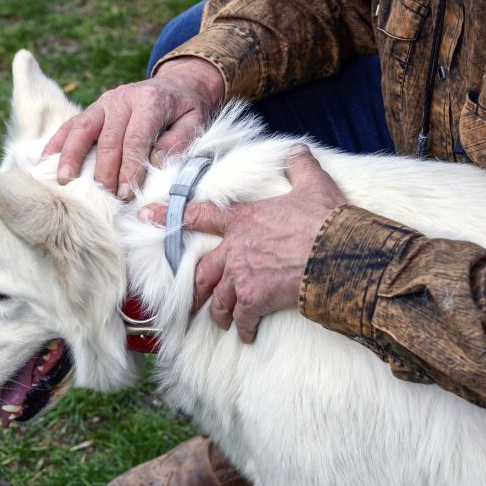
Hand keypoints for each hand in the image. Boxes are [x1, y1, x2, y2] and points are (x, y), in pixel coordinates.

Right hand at [42, 57, 223, 199]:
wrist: (178, 84)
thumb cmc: (186, 109)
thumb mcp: (195, 121)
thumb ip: (179, 141)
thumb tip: (157, 163)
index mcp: (150, 102)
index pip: (136, 139)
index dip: (130, 167)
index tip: (126, 193)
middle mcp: (123, 99)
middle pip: (108, 138)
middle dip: (104, 170)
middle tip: (103, 197)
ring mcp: (104, 102)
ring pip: (83, 128)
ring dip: (72, 155)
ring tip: (65, 180)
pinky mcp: (93, 109)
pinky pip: (71, 124)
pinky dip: (57, 142)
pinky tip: (46, 160)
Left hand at [141, 146, 346, 342]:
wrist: (339, 254)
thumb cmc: (326, 220)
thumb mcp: (313, 184)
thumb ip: (299, 165)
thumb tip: (296, 149)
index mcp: (244, 219)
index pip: (199, 215)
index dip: (169, 215)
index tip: (145, 216)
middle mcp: (236, 248)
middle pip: (203, 270)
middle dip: (193, 288)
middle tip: (186, 300)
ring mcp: (243, 275)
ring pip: (218, 298)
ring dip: (218, 312)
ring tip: (222, 322)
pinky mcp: (256, 300)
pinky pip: (243, 318)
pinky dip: (244, 328)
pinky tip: (247, 335)